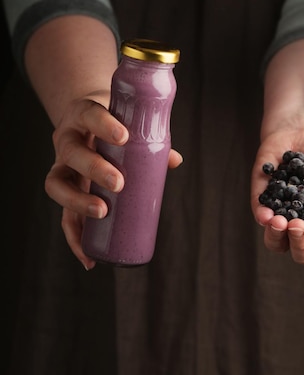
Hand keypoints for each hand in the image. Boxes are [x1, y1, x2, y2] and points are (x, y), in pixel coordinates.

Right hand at [45, 97, 182, 268]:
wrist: (86, 122)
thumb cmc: (115, 123)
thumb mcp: (130, 123)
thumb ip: (151, 139)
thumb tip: (175, 160)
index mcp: (83, 116)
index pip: (89, 115)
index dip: (103, 125)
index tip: (123, 137)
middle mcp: (67, 140)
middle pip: (71, 153)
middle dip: (93, 168)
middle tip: (118, 182)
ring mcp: (61, 166)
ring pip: (57, 184)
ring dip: (77, 201)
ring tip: (101, 213)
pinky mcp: (65, 191)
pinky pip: (63, 216)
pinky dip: (75, 239)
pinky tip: (90, 259)